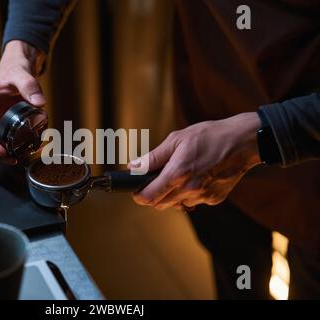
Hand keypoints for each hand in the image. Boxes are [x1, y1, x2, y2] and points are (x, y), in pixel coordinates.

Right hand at [0, 40, 45, 164]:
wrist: (17, 69)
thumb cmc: (14, 70)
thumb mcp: (21, 74)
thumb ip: (30, 86)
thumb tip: (40, 102)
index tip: (2, 153)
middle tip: (12, 160)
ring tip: (16, 160)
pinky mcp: (0, 126)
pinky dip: (7, 151)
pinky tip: (19, 153)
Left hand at [130, 112, 261, 210]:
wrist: (243, 142)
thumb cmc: (210, 136)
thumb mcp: (177, 140)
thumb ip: (153, 157)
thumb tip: (134, 167)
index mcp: (177, 173)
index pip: (148, 197)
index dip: (139, 195)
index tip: (137, 189)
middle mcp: (189, 189)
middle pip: (160, 204)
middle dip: (154, 195)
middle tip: (158, 179)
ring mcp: (203, 196)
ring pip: (177, 204)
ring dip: (172, 195)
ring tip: (181, 175)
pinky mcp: (214, 199)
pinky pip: (194, 202)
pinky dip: (190, 194)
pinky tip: (197, 177)